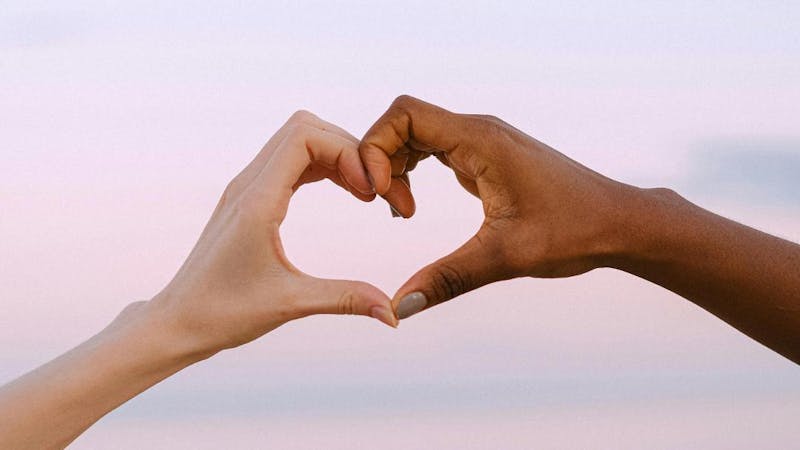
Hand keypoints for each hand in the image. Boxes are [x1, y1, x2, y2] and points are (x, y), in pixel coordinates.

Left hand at [152, 110, 396, 356]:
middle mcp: (249, 184)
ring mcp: (246, 188)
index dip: (347, 151)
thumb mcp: (290, 304)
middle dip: (349, 149)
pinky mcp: (249, 198)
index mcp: (257, 200)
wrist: (177, 321)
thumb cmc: (223, 313)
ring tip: (366, 192)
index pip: (305, 136)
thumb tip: (393, 312)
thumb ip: (345, 299)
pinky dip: (322, 166)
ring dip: (336, 156)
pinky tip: (344, 192)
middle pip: (305, 127)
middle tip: (377, 189)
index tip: (371, 190)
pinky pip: (290, 161)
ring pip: (297, 140)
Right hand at [359, 95, 636, 318]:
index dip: (377, 147)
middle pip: (404, 123)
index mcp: (480, 140)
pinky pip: (434, 149)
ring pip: (417, 135)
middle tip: (390, 208)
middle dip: (381, 160)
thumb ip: (448, 278)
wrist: (619, 222)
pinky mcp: (487, 156)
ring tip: (403, 211)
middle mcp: (479, 131)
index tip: (380, 195)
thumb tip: (400, 307)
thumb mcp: (505, 257)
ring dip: (396, 167)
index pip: (405, 114)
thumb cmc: (573, 231)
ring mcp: (483, 142)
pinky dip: (413, 172)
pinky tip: (414, 207)